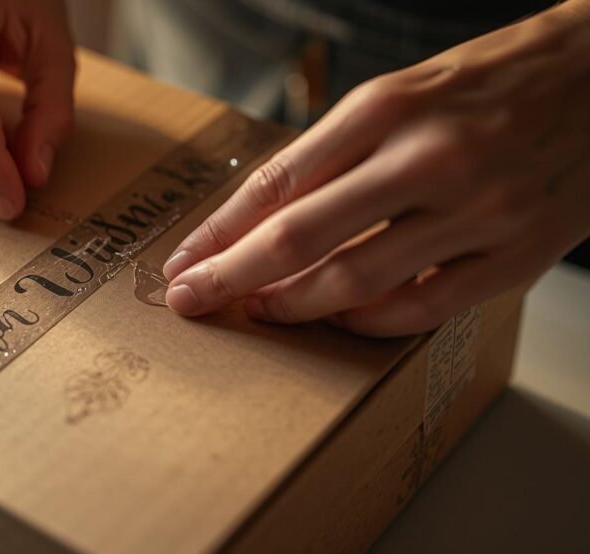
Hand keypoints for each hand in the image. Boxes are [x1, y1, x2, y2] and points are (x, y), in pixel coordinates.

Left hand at [163, 1, 589, 336]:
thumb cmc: (492, 81)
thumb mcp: (401, 92)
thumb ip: (335, 153)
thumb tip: (263, 218)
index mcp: (387, 107)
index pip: (276, 183)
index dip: (218, 233)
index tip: (184, 263)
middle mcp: (428, 157)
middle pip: (299, 237)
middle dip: (231, 277)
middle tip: (192, 301)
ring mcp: (477, 209)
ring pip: (355, 280)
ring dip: (293, 305)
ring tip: (258, 309)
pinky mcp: (518, 253)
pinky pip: (423, 307)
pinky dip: (368, 322)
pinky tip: (338, 318)